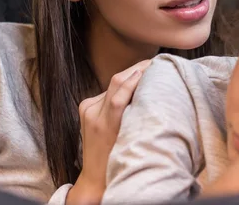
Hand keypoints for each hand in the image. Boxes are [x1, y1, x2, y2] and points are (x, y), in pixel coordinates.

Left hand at [66, 59, 151, 204]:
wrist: (94, 176)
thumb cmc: (117, 160)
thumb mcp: (130, 139)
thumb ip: (135, 115)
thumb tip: (148, 91)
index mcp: (104, 124)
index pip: (119, 92)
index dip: (136, 76)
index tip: (153, 66)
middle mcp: (93, 114)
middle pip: (115, 82)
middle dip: (135, 69)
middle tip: (153, 62)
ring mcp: (87, 109)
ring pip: (112, 84)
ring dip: (129, 75)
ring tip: (147, 70)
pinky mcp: (85, 107)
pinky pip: (107, 92)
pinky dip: (121, 86)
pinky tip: (133, 83)